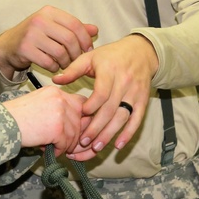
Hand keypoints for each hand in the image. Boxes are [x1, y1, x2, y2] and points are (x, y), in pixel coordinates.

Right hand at [0, 6, 97, 75]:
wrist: (8, 45)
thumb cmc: (35, 36)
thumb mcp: (54, 27)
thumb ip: (73, 28)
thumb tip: (95, 30)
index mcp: (49, 12)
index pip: (75, 24)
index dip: (85, 39)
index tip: (88, 49)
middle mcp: (40, 20)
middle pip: (69, 39)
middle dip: (76, 53)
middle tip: (76, 60)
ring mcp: (31, 34)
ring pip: (60, 52)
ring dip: (66, 62)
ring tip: (64, 64)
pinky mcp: (24, 49)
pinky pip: (48, 62)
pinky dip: (54, 67)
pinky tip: (53, 66)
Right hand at [2, 87, 87, 154]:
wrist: (2, 124)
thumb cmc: (16, 117)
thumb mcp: (38, 104)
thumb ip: (56, 109)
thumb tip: (72, 124)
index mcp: (55, 91)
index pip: (80, 102)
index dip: (79, 117)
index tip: (73, 128)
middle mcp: (60, 98)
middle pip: (80, 119)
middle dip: (74, 134)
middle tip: (64, 142)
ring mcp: (60, 113)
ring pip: (74, 133)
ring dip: (66, 144)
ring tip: (53, 147)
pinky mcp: (57, 128)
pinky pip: (65, 143)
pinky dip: (59, 150)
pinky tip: (48, 150)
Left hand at [53, 34, 156, 154]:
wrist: (141, 51)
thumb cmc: (112, 55)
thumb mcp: (91, 57)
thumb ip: (73, 69)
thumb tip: (55, 80)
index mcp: (110, 70)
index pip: (101, 93)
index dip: (91, 106)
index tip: (81, 115)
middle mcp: (124, 82)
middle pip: (110, 109)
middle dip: (96, 127)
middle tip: (83, 142)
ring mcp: (135, 92)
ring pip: (122, 117)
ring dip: (110, 134)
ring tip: (96, 147)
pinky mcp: (143, 100)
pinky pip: (137, 119)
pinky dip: (128, 133)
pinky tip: (118, 145)